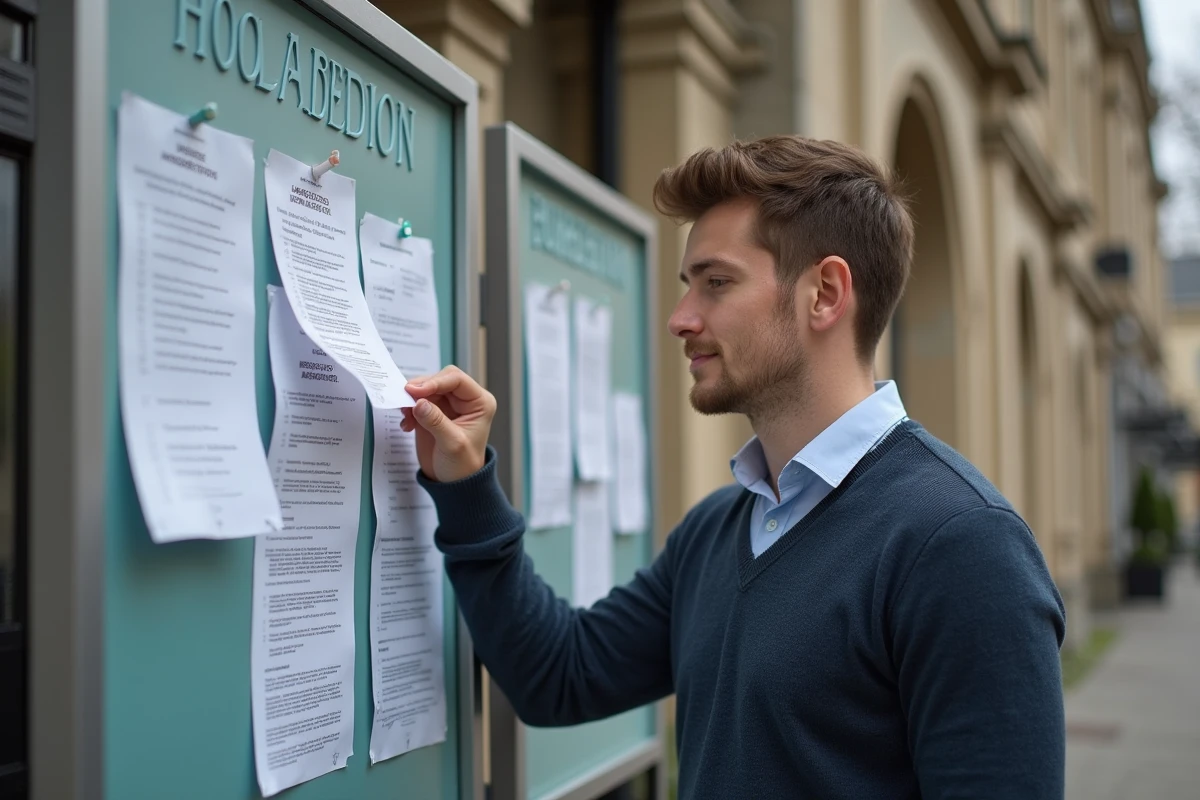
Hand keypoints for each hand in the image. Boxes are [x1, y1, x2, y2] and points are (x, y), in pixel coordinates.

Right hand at [400, 365, 495, 481]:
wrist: (454, 482)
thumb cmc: (463, 465)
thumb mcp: (452, 444)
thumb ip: (436, 422)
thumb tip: (418, 403)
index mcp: (479, 402)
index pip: (456, 379)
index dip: (434, 381)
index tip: (414, 391)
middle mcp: (464, 400)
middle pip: (439, 380)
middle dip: (421, 388)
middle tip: (405, 399)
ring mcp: (448, 405)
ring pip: (426, 388)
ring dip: (412, 399)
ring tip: (405, 416)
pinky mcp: (432, 412)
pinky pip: (417, 401)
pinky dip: (408, 409)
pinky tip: (407, 424)